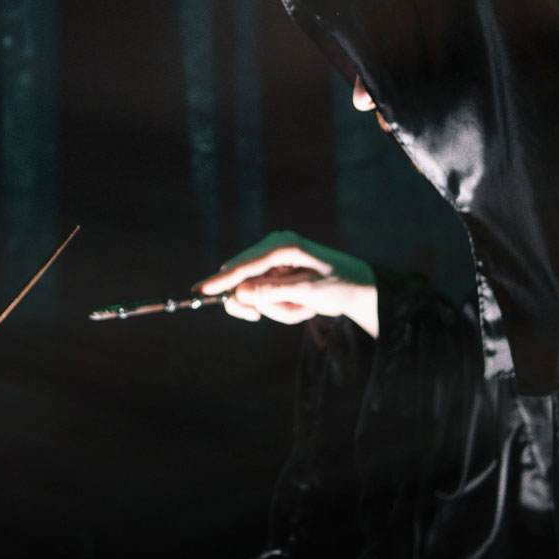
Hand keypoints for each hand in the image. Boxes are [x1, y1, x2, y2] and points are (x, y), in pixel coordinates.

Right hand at [191, 231, 378, 338]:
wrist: (359, 287)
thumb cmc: (340, 285)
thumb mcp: (308, 292)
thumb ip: (272, 292)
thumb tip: (238, 292)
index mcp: (283, 245)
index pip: (244, 264)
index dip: (221, 279)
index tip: (199, 290)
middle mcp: (274, 247)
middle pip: (243, 280)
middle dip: (263, 304)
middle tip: (278, 313)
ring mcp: (273, 260)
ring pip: (254, 294)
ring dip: (279, 309)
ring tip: (305, 307)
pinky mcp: (275, 272)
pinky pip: (264, 298)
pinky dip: (282, 308)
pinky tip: (302, 305)